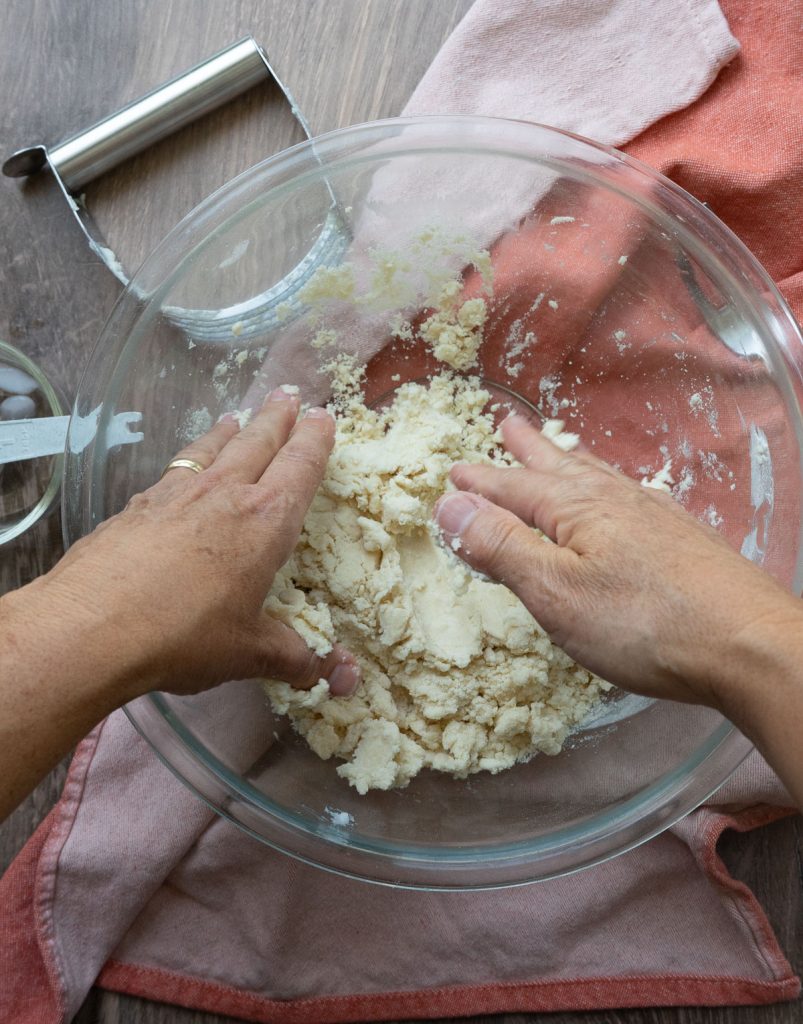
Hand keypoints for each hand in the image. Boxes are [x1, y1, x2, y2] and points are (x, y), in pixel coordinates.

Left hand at [18, 388, 359, 699]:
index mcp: (265, 521)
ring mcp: (176, 494)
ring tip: (239, 414)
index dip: (315, 440)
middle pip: (258, 441)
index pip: (300, 467)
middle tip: (290, 394)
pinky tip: (183, 468)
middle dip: (278, 417)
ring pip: (212, 448)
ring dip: (231, 429)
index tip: (324, 416)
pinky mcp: (137, 505)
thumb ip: (295, 658)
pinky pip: (174, 468)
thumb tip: (336, 676)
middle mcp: (225, 494)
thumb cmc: (185, 635)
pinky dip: (190, 457)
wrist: (92, 626)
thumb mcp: (249, 653)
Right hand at [433, 414, 802, 711]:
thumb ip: (501, 547)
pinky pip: (633, 497)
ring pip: (600, 478)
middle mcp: (616, 502)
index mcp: (577, 509)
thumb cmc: (643, 622)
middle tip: (507, 424)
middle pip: (561, 468)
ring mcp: (654, 518)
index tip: (454, 471)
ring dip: (570, 462)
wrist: (748, 644)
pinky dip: (612, 488)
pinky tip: (626, 498)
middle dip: (529, 451)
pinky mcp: (683, 541)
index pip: (515, 488)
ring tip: (560, 451)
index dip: (482, 482)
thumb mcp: (555, 591)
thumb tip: (449, 503)